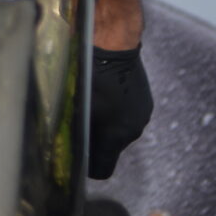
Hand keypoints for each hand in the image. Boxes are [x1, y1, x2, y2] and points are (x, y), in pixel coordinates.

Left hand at [88, 45, 153, 178]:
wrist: (113, 45)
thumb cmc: (89, 75)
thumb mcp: (77, 106)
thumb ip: (77, 132)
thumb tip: (70, 148)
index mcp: (116, 136)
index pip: (103, 170)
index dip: (89, 167)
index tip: (79, 157)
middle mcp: (133, 130)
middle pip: (112, 149)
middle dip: (98, 142)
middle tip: (82, 124)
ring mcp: (142, 115)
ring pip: (120, 132)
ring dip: (108, 125)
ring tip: (95, 105)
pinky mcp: (145, 102)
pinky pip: (128, 116)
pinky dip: (118, 112)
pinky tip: (108, 94)